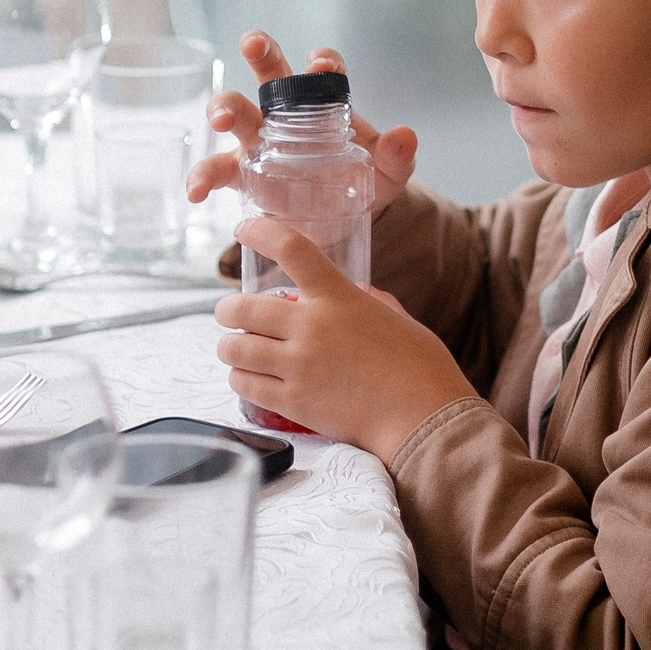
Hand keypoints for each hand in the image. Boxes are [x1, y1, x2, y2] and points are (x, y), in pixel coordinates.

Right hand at [187, 30, 418, 214]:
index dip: (321, 63)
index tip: (321, 65)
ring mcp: (259, 141)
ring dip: (223, 108)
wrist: (341, 217)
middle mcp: (286, 113)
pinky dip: (202, 178)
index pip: (321, 72)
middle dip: (261, 54)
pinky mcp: (242, 174)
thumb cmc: (364, 179)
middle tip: (252, 44)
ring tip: (219, 121)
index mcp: (323, 104)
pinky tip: (195, 192)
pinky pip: (216, 171)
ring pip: (234, 113)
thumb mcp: (388, 173)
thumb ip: (396, 156)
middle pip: (270, 75)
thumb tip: (405, 135)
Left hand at [213, 216, 474, 457]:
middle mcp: (312, 326)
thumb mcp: (398, 319)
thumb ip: (370, 302)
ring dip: (229, 346)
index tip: (244, 228)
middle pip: (242, 307)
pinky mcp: (293, 402)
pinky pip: (245, 385)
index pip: (291, 248)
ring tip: (234, 349)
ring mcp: (299, 365)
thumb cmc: (421, 368)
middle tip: (227, 312)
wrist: (425, 421)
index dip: (261, 231)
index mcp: (339, 297)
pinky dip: (239, 378)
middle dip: (226, 309)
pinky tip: (247, 378)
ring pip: (234, 348)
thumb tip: (355, 293)